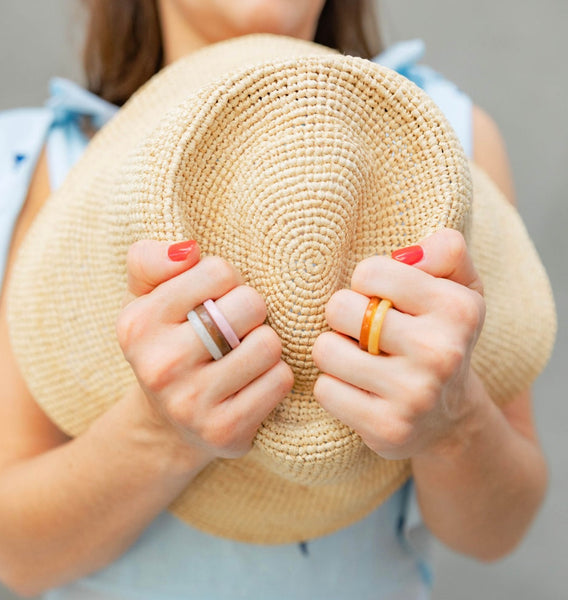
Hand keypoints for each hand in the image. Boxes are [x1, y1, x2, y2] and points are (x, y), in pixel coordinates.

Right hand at [117, 240, 293, 461]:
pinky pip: (279, 380)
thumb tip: (187, 250)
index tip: (215, 299)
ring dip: (264, 346)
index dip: (227, 280)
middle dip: (250, 311)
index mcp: (138, 324)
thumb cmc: (165, 346)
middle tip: (234, 328)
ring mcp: (191, 403)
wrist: (168, 425)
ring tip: (243, 355)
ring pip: (269, 344)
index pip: (218, 272)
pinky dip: (275, 376)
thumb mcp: (144, 299)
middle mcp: (160, 365)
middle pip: (250, 304)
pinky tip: (253, 383)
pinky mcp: (224, 430)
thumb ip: (150, 261)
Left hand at [312, 229, 485, 459]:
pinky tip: (358, 390)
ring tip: (359, 359)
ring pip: (325, 350)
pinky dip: (333, 387)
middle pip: (339, 308)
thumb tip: (407, 253)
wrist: (450, 417)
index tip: (383, 300)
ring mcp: (414, 395)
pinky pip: (325, 390)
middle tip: (365, 332)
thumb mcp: (457, 288)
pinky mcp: (387, 428)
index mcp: (457, 308)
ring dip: (333, 353)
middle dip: (344, 317)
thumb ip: (445, 251)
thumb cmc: (441, 338)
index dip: (367, 284)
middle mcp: (440, 352)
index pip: (369, 272)